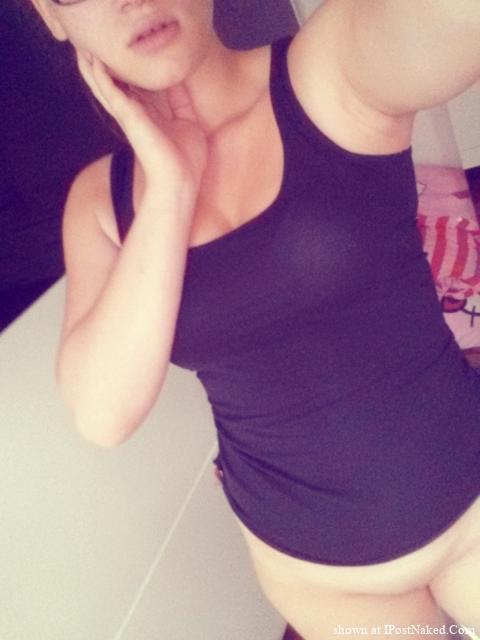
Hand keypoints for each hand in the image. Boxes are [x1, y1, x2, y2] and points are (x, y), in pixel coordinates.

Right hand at [76, 50, 207, 197]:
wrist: (180, 181)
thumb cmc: (186, 161)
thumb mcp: (189, 123)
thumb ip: (182, 102)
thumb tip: (179, 81)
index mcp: (148, 117)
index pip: (130, 91)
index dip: (120, 75)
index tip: (114, 56)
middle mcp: (134, 115)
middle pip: (111, 87)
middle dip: (99, 69)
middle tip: (87, 47)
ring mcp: (128, 116)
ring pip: (104, 87)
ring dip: (92, 68)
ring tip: (79, 47)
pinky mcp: (128, 117)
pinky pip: (110, 91)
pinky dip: (101, 76)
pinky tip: (92, 61)